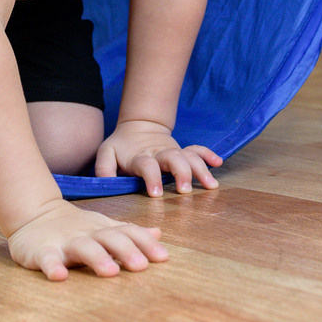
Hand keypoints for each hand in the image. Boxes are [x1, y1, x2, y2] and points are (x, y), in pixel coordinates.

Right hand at [6, 196, 167, 280]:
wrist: (33, 214)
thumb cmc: (75, 227)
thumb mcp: (102, 227)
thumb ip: (129, 233)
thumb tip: (158, 234)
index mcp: (103, 230)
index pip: (127, 232)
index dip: (145, 243)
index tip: (163, 257)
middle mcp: (87, 234)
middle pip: (109, 238)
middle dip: (126, 251)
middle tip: (141, 266)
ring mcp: (64, 242)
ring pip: (82, 247)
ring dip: (97, 258)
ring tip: (110, 272)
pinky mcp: (41, 251)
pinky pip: (46, 258)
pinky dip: (52, 266)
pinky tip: (59, 276)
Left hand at [94, 119, 222, 196]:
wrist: (138, 126)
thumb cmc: (121, 146)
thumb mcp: (106, 153)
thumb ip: (103, 168)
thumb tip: (105, 183)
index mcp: (139, 156)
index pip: (147, 165)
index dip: (151, 178)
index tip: (156, 195)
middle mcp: (159, 154)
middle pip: (174, 159)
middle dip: (181, 173)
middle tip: (184, 191)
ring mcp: (173, 152)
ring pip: (189, 156)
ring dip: (201, 169)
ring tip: (211, 186)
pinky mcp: (182, 151)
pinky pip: (197, 150)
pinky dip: (208, 154)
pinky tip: (218, 163)